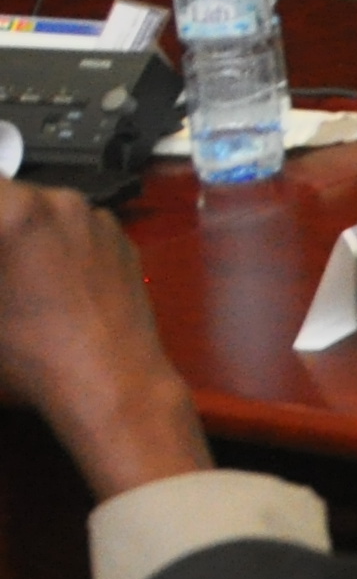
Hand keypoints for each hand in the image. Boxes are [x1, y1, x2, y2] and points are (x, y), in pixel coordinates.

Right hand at [0, 183, 207, 500]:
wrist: (111, 380)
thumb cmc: (30, 356)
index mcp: (16, 212)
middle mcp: (61, 202)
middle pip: (7, 197)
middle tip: (2, 271)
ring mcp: (97, 218)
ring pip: (41, 210)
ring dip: (19, 230)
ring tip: (15, 276)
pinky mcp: (121, 239)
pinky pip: (75, 228)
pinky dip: (54, 243)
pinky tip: (47, 282)